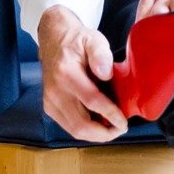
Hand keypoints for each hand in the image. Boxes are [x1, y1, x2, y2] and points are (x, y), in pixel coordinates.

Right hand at [37, 5, 127, 142]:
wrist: (54, 40)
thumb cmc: (76, 40)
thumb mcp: (93, 39)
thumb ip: (101, 54)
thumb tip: (106, 74)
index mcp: (66, 73)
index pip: (91, 100)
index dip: (110, 114)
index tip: (124, 121)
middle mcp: (55, 91)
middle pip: (80, 124)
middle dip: (103, 133)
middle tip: (120, 128)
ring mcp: (50, 101)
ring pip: (74, 130)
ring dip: (95, 134)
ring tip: (112, 128)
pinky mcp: (49, 107)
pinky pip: (68, 126)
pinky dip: (85, 130)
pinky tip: (98, 123)